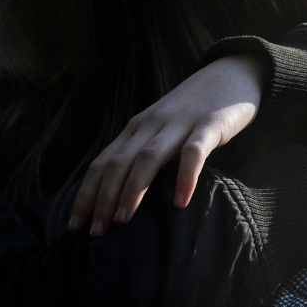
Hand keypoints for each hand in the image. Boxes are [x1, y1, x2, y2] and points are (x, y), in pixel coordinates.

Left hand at [70, 55, 263, 235]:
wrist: (231, 74)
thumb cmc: (194, 110)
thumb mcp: (162, 129)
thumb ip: (145, 154)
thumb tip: (121, 195)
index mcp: (136, 129)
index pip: (102, 164)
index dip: (87, 194)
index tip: (75, 225)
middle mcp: (151, 125)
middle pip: (119, 163)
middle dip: (103, 199)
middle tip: (95, 233)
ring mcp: (179, 123)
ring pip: (148, 157)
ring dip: (132, 190)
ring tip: (122, 221)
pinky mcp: (210, 125)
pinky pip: (193, 152)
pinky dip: (184, 177)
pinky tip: (180, 202)